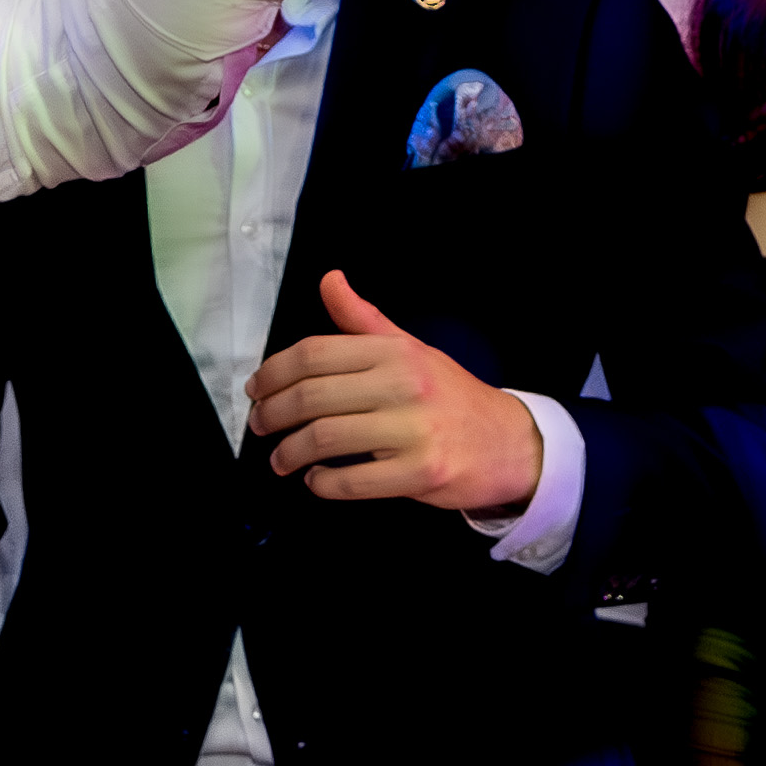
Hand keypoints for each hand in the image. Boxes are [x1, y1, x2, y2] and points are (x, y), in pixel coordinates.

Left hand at [246, 271, 539, 513]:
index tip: (256, 389)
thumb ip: (363, 320)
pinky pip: (352, 481)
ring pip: (325, 438)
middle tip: (260, 426)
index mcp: (396, 351)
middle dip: (272, 415)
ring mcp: (414, 430)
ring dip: (290, 453)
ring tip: (281, 459)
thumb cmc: (450, 396)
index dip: (273, 372)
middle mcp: (405, 384)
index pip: (314, 354)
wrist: (508, 442)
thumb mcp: (410, 349)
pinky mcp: (421, 473)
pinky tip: (316, 479)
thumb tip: (329, 281)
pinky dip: (323, 483)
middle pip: (311, 396)